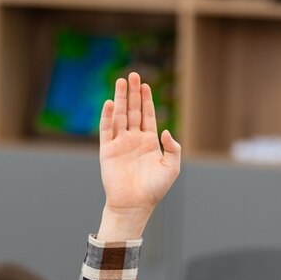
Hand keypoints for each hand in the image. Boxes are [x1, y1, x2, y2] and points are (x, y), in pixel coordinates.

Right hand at [97, 72, 180, 239]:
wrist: (134, 204)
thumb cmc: (154, 189)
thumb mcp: (172, 167)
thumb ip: (173, 148)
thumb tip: (166, 131)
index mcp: (149, 143)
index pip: (147, 116)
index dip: (146, 100)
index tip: (146, 85)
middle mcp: (133, 140)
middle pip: (133, 111)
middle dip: (133, 93)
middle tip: (134, 75)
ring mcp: (120, 144)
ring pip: (120, 116)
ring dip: (120, 99)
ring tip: (121, 82)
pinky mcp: (107, 150)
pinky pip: (107, 129)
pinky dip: (108, 116)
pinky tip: (110, 103)